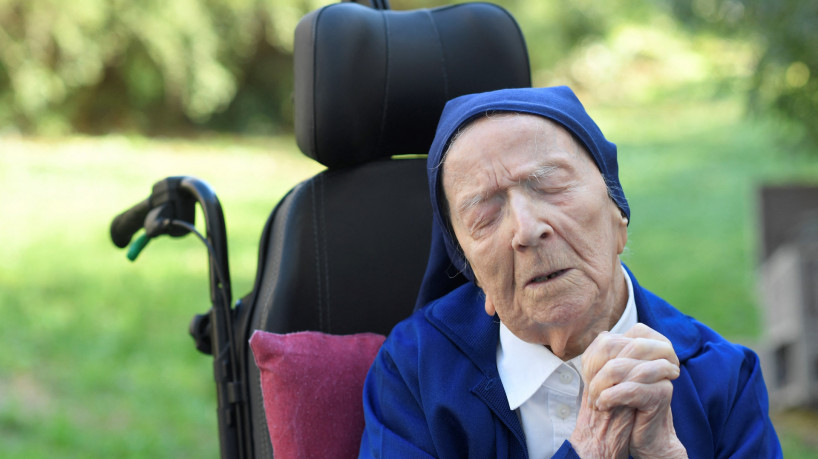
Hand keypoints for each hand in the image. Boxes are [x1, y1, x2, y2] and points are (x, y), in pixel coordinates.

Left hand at [574, 324, 686, 457]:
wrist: (643, 438)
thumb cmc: (624, 404)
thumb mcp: (611, 375)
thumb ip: (608, 354)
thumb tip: (603, 336)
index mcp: (645, 345)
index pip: (610, 338)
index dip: (593, 357)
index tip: (587, 377)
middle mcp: (656, 355)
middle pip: (614, 347)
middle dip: (594, 370)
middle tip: (590, 392)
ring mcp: (661, 373)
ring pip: (618, 366)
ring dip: (599, 386)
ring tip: (595, 402)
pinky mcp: (662, 393)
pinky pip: (630, 388)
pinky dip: (610, 397)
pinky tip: (604, 406)